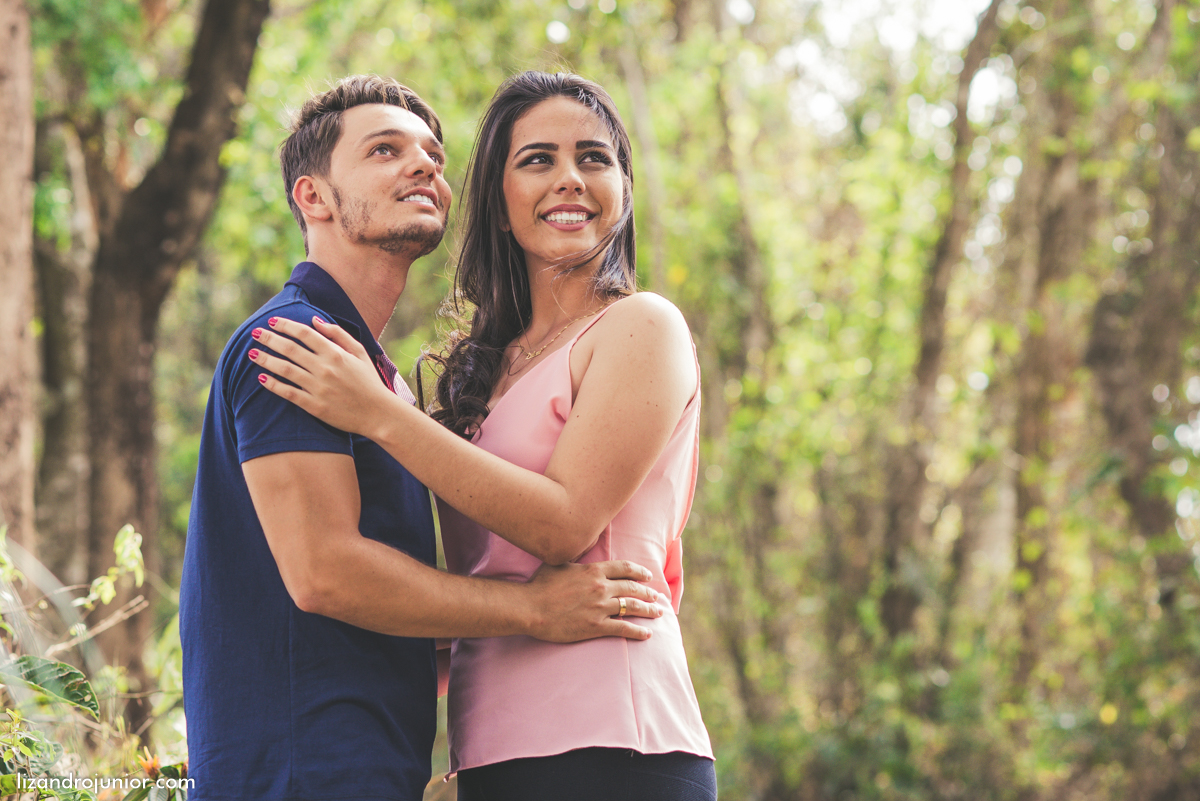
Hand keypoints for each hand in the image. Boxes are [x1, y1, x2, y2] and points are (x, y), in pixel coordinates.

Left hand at [248, 316, 397, 436]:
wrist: (378, 414)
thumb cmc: (370, 382)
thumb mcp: (360, 353)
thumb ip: (338, 334)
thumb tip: (315, 320)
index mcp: (336, 353)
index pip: (305, 334)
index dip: (286, 325)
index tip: (272, 321)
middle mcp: (325, 368)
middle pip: (290, 349)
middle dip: (270, 339)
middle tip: (254, 333)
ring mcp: (318, 388)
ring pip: (285, 369)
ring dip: (265, 359)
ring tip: (251, 353)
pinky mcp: (314, 406)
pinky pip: (288, 393)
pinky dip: (273, 385)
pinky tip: (261, 378)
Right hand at [524, 560, 663, 642]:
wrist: (531, 608)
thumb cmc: (540, 585)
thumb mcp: (559, 564)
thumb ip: (576, 559)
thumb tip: (584, 549)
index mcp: (593, 571)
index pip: (624, 568)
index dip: (639, 571)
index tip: (647, 575)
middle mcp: (601, 587)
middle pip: (632, 588)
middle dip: (647, 592)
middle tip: (656, 597)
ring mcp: (600, 607)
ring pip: (631, 607)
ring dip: (647, 610)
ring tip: (657, 612)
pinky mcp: (596, 626)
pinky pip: (623, 628)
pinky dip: (637, 631)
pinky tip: (647, 634)